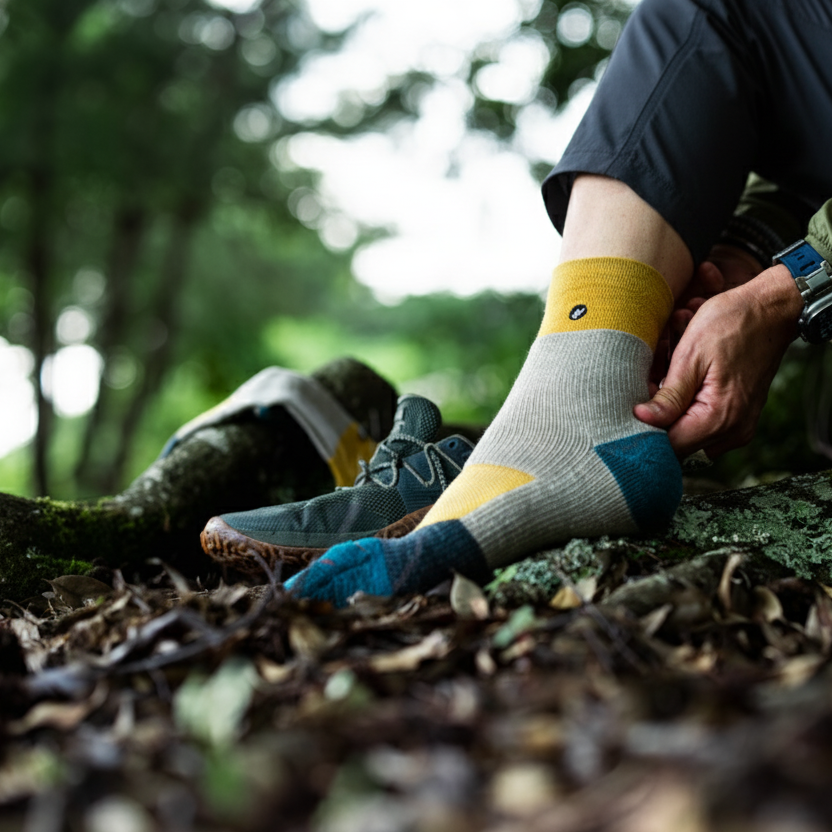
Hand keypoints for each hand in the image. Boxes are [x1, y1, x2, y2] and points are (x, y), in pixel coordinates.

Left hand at [635, 264, 801, 457]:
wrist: (771, 309)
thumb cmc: (731, 325)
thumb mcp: (691, 356)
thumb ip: (668, 397)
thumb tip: (642, 420)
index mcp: (718, 419)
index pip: (668, 445)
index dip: (645, 428)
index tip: (634, 402)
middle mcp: (732, 431)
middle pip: (677, 440)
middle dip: (658, 412)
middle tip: (653, 375)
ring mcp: (738, 427)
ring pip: (687, 428)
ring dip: (672, 403)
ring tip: (671, 366)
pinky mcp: (738, 417)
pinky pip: (702, 419)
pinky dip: (688, 400)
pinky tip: (685, 373)